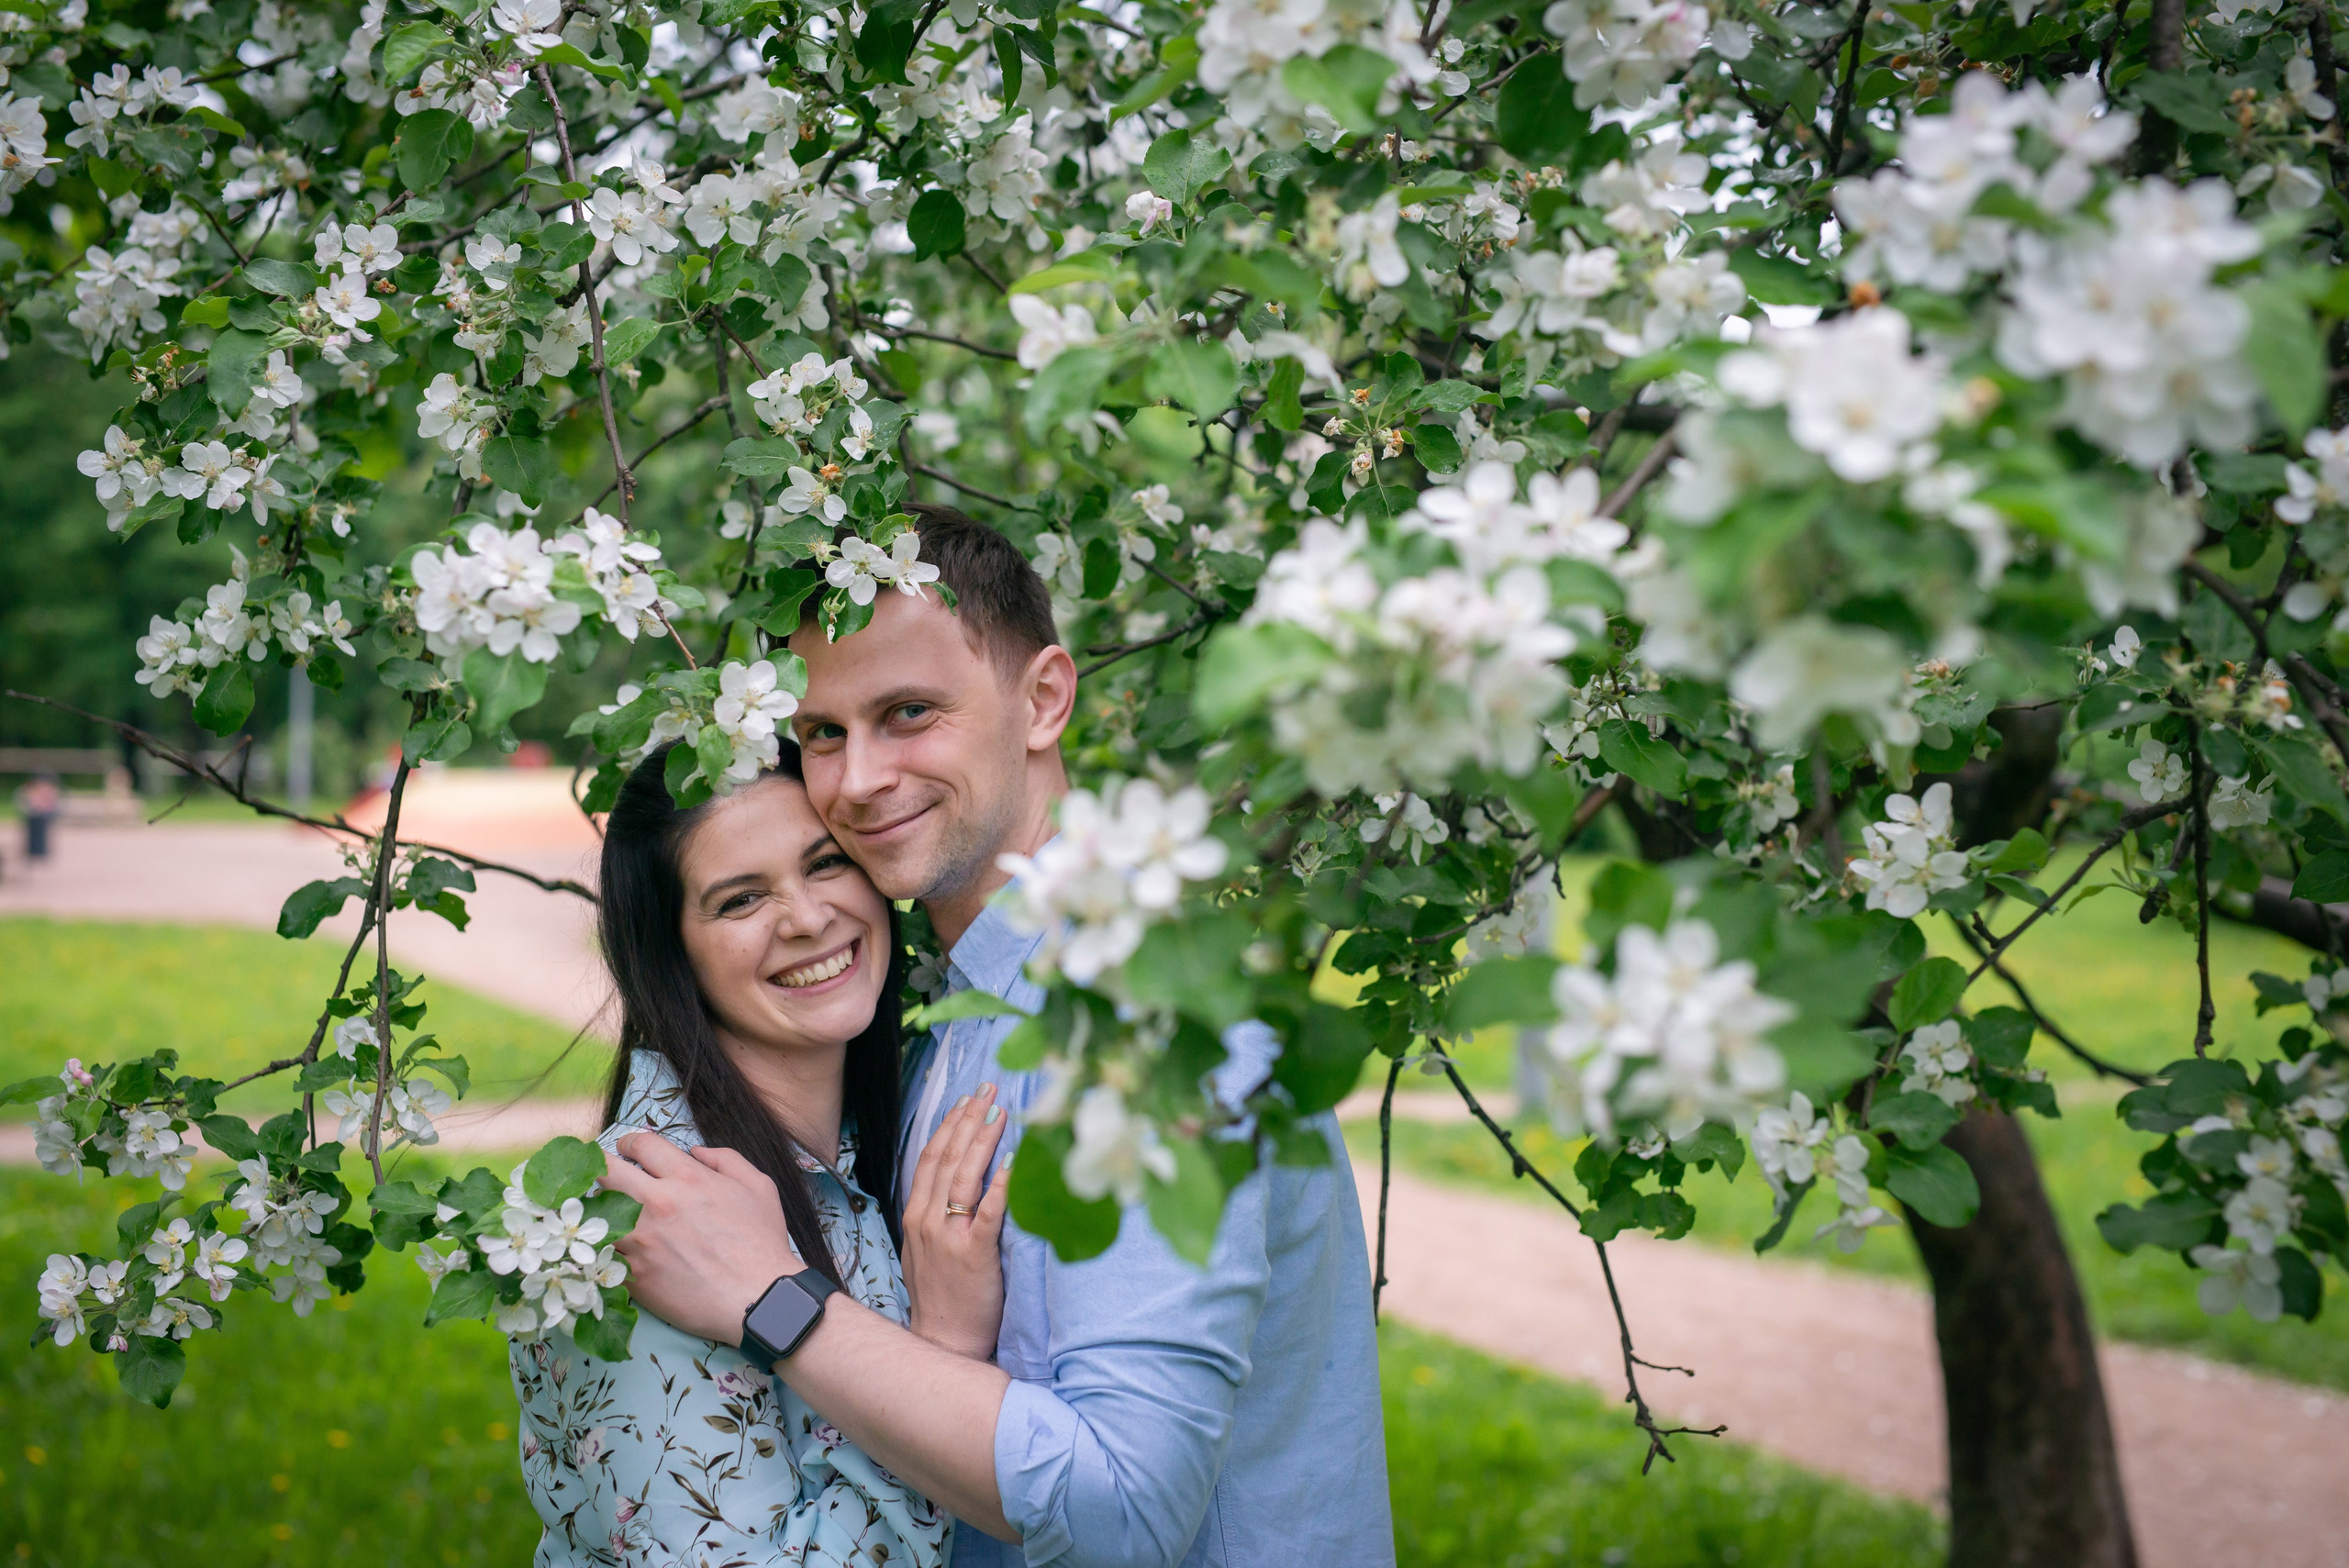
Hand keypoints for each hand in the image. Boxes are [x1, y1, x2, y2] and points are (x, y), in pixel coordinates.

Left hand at [600, 1130, 803, 1347]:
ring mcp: (641, 1240)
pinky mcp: (633, 1274)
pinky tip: (610, 1249)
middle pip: (605, 1171)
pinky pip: (602, 1253)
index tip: (627, 1149)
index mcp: (687, 1178)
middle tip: (603, 1173)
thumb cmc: (761, 1243)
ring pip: (596, 1213)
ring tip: (606, 1213)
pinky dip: (603, 1248)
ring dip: (599, 1210)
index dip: (629, 1142)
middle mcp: (657, 1203)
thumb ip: (726, 1159)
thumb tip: (696, 1152)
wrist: (757, 1298)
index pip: (640, 1144)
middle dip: (600, 1166)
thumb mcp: (758, 1187)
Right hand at [900, 1083, 1010, 1360]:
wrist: (944, 1341)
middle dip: (969, 1119)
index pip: (931, 1158)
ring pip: (963, 1176)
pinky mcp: (973, 1254)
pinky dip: (1000, 1184)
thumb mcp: (926, 1249)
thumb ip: (937, 1215)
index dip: (949, 1124)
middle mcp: (927, 1220)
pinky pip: (988, 1212)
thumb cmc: (941, 1296)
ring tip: (1000, 1112)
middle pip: (947, 1157)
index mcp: (915, 1216)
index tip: (967, 1099)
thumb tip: (960, 1182)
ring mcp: (948, 1237)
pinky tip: (1012, 1161)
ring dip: (982, 1139)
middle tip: (989, 1089)